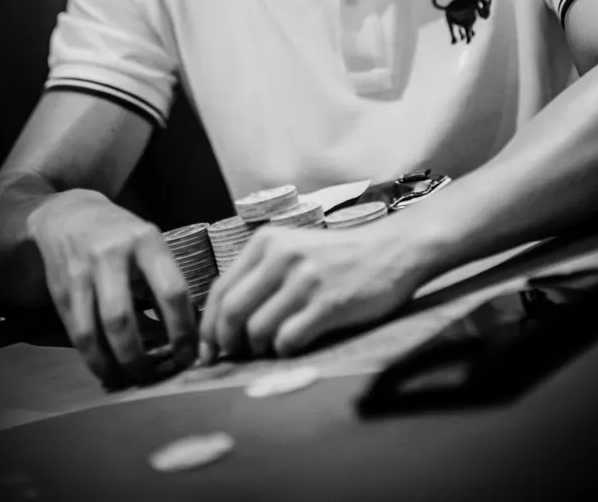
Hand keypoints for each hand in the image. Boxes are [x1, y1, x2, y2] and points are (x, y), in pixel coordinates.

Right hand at [27, 189, 195, 384]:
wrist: (69, 215)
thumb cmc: (122, 236)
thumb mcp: (149, 245)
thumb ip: (165, 283)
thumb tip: (190, 334)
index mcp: (145, 240)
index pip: (171, 291)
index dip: (182, 330)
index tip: (189, 354)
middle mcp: (111, 255)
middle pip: (123, 319)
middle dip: (139, 357)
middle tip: (154, 376)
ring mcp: (82, 273)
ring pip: (94, 331)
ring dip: (113, 364)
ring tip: (129, 379)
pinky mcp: (62, 291)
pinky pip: (77, 333)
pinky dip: (93, 358)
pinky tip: (107, 369)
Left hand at [198, 219, 423, 361]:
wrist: (391, 250)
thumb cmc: (336, 257)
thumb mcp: (292, 250)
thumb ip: (259, 276)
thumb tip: (223, 322)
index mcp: (267, 242)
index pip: (221, 290)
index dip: (208, 326)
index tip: (206, 350)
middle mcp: (282, 256)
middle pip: (232, 313)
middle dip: (227, 342)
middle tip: (234, 356)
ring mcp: (305, 279)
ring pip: (258, 330)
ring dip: (259, 349)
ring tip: (270, 347)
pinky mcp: (328, 303)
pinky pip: (288, 340)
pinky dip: (285, 351)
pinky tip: (295, 344)